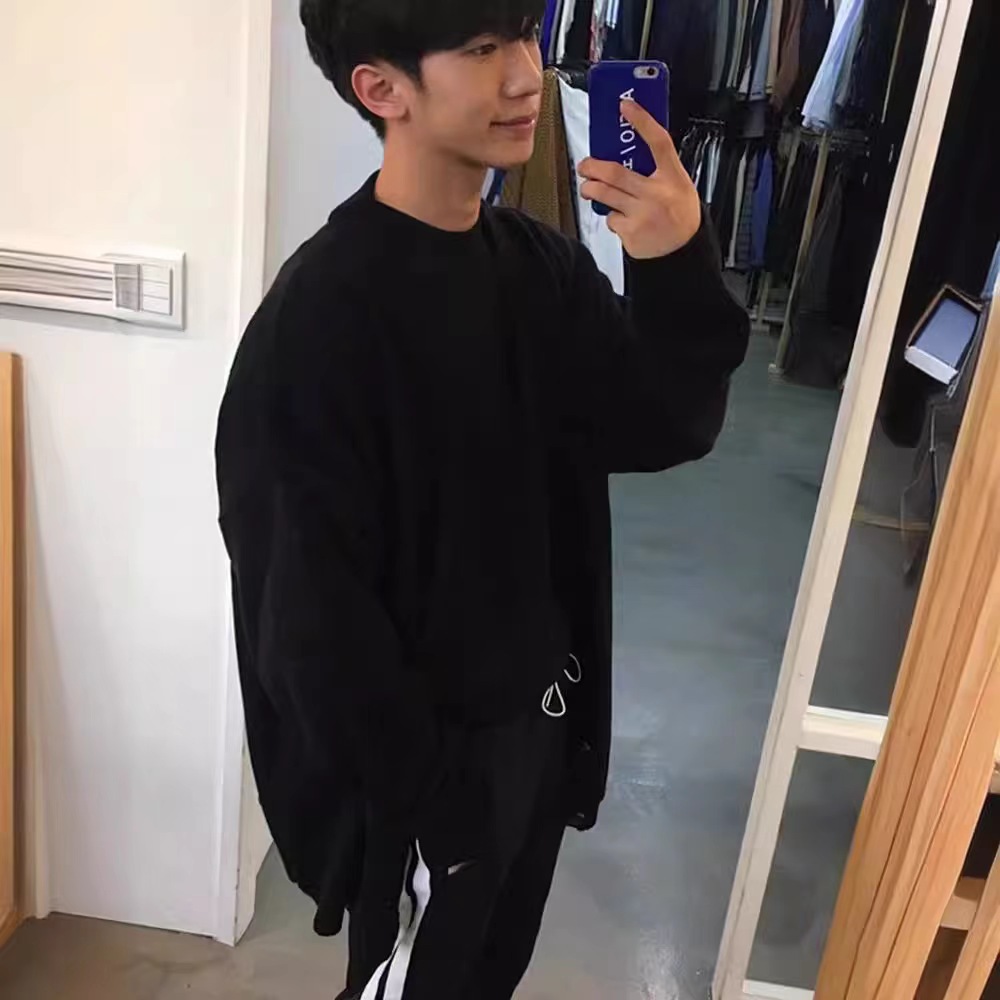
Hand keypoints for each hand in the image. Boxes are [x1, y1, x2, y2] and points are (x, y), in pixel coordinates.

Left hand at [578, 100, 701, 259]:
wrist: (683, 252)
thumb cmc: (679, 215)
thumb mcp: (679, 185)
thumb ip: (657, 170)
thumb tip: (627, 151)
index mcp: (673, 177)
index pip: (658, 142)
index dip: (642, 121)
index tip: (626, 106)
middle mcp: (657, 194)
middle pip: (615, 173)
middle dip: (592, 167)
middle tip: (585, 165)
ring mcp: (642, 215)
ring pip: (605, 196)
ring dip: (591, 190)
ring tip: (588, 188)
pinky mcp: (631, 233)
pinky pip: (611, 220)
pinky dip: (612, 218)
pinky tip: (623, 220)